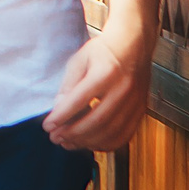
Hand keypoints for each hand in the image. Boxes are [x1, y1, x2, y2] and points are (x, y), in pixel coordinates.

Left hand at [43, 20, 156, 150]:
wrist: (133, 45)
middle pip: (96, 120)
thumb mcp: (79, 60)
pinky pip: (125, 135)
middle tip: (55, 138)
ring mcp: (135, 101)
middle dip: (72, 133)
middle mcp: (123, 88)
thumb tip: (58, 111)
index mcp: (106, 72)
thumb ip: (68, 86)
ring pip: (111, 132)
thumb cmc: (102, 52)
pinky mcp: (141, 110)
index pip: (79, 100)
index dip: (61, 116)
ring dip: (86, 142)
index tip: (47, 126)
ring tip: (68, 142)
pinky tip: (90, 143)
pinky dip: (106, 144)